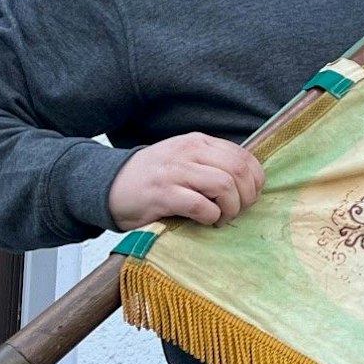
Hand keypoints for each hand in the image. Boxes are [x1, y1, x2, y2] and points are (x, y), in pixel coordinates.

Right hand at [108, 133, 264, 229]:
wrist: (108, 185)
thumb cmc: (153, 178)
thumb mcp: (184, 160)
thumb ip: (212, 164)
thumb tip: (250, 182)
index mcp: (197, 142)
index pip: (243, 156)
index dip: (255, 180)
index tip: (251, 196)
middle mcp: (188, 152)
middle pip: (239, 170)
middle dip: (247, 196)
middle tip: (238, 211)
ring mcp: (174, 172)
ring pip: (224, 186)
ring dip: (230, 208)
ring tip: (221, 218)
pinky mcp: (162, 194)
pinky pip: (201, 206)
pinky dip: (211, 217)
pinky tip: (205, 221)